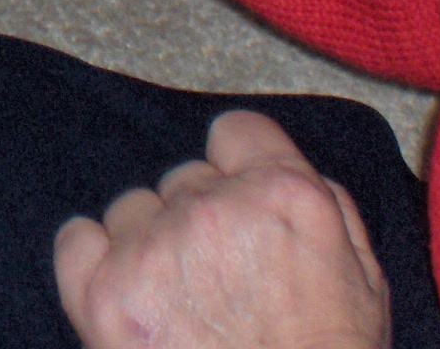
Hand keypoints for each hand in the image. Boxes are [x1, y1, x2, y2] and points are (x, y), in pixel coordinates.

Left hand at [53, 111, 388, 348]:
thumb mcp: (363, 283)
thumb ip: (322, 209)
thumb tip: (272, 171)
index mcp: (286, 196)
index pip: (236, 131)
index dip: (237, 167)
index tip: (237, 200)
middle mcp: (212, 207)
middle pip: (183, 180)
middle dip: (199, 220)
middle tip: (223, 283)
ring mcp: (152, 248)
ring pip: (132, 210)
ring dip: (150, 246)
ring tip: (185, 308)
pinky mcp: (104, 292)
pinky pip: (76, 238)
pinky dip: (93, 262)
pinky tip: (127, 297)